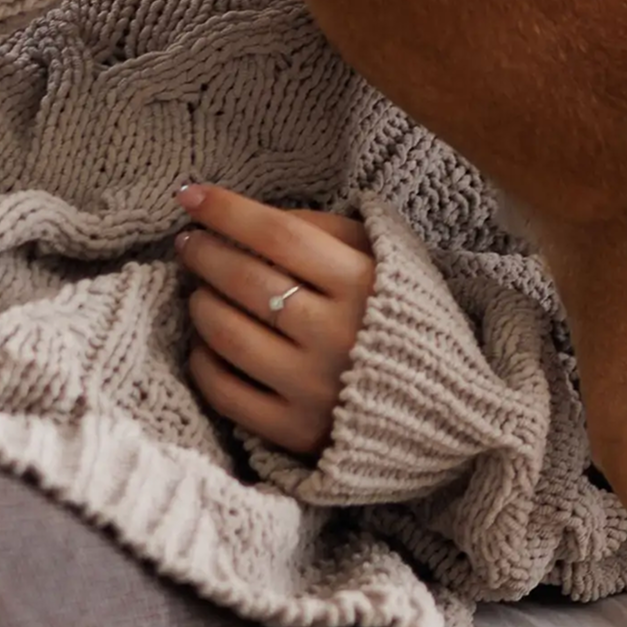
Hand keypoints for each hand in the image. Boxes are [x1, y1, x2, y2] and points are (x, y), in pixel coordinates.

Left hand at [174, 181, 374, 456]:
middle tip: (188, 242)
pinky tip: (205, 344)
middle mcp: (337, 334)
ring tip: (199, 292)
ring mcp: (314, 387)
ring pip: (228, 335)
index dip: (227, 211)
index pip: (280, 234)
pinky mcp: (296, 430)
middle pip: (247, 281)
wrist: (439, 404)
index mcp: (363, 283)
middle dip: (204, 253)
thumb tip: (250, 217)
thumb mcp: (382, 257)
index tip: (192, 195)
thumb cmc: (400, 314)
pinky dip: (203, 362)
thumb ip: (325, 229)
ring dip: (200, 304)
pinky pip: (226, 392)